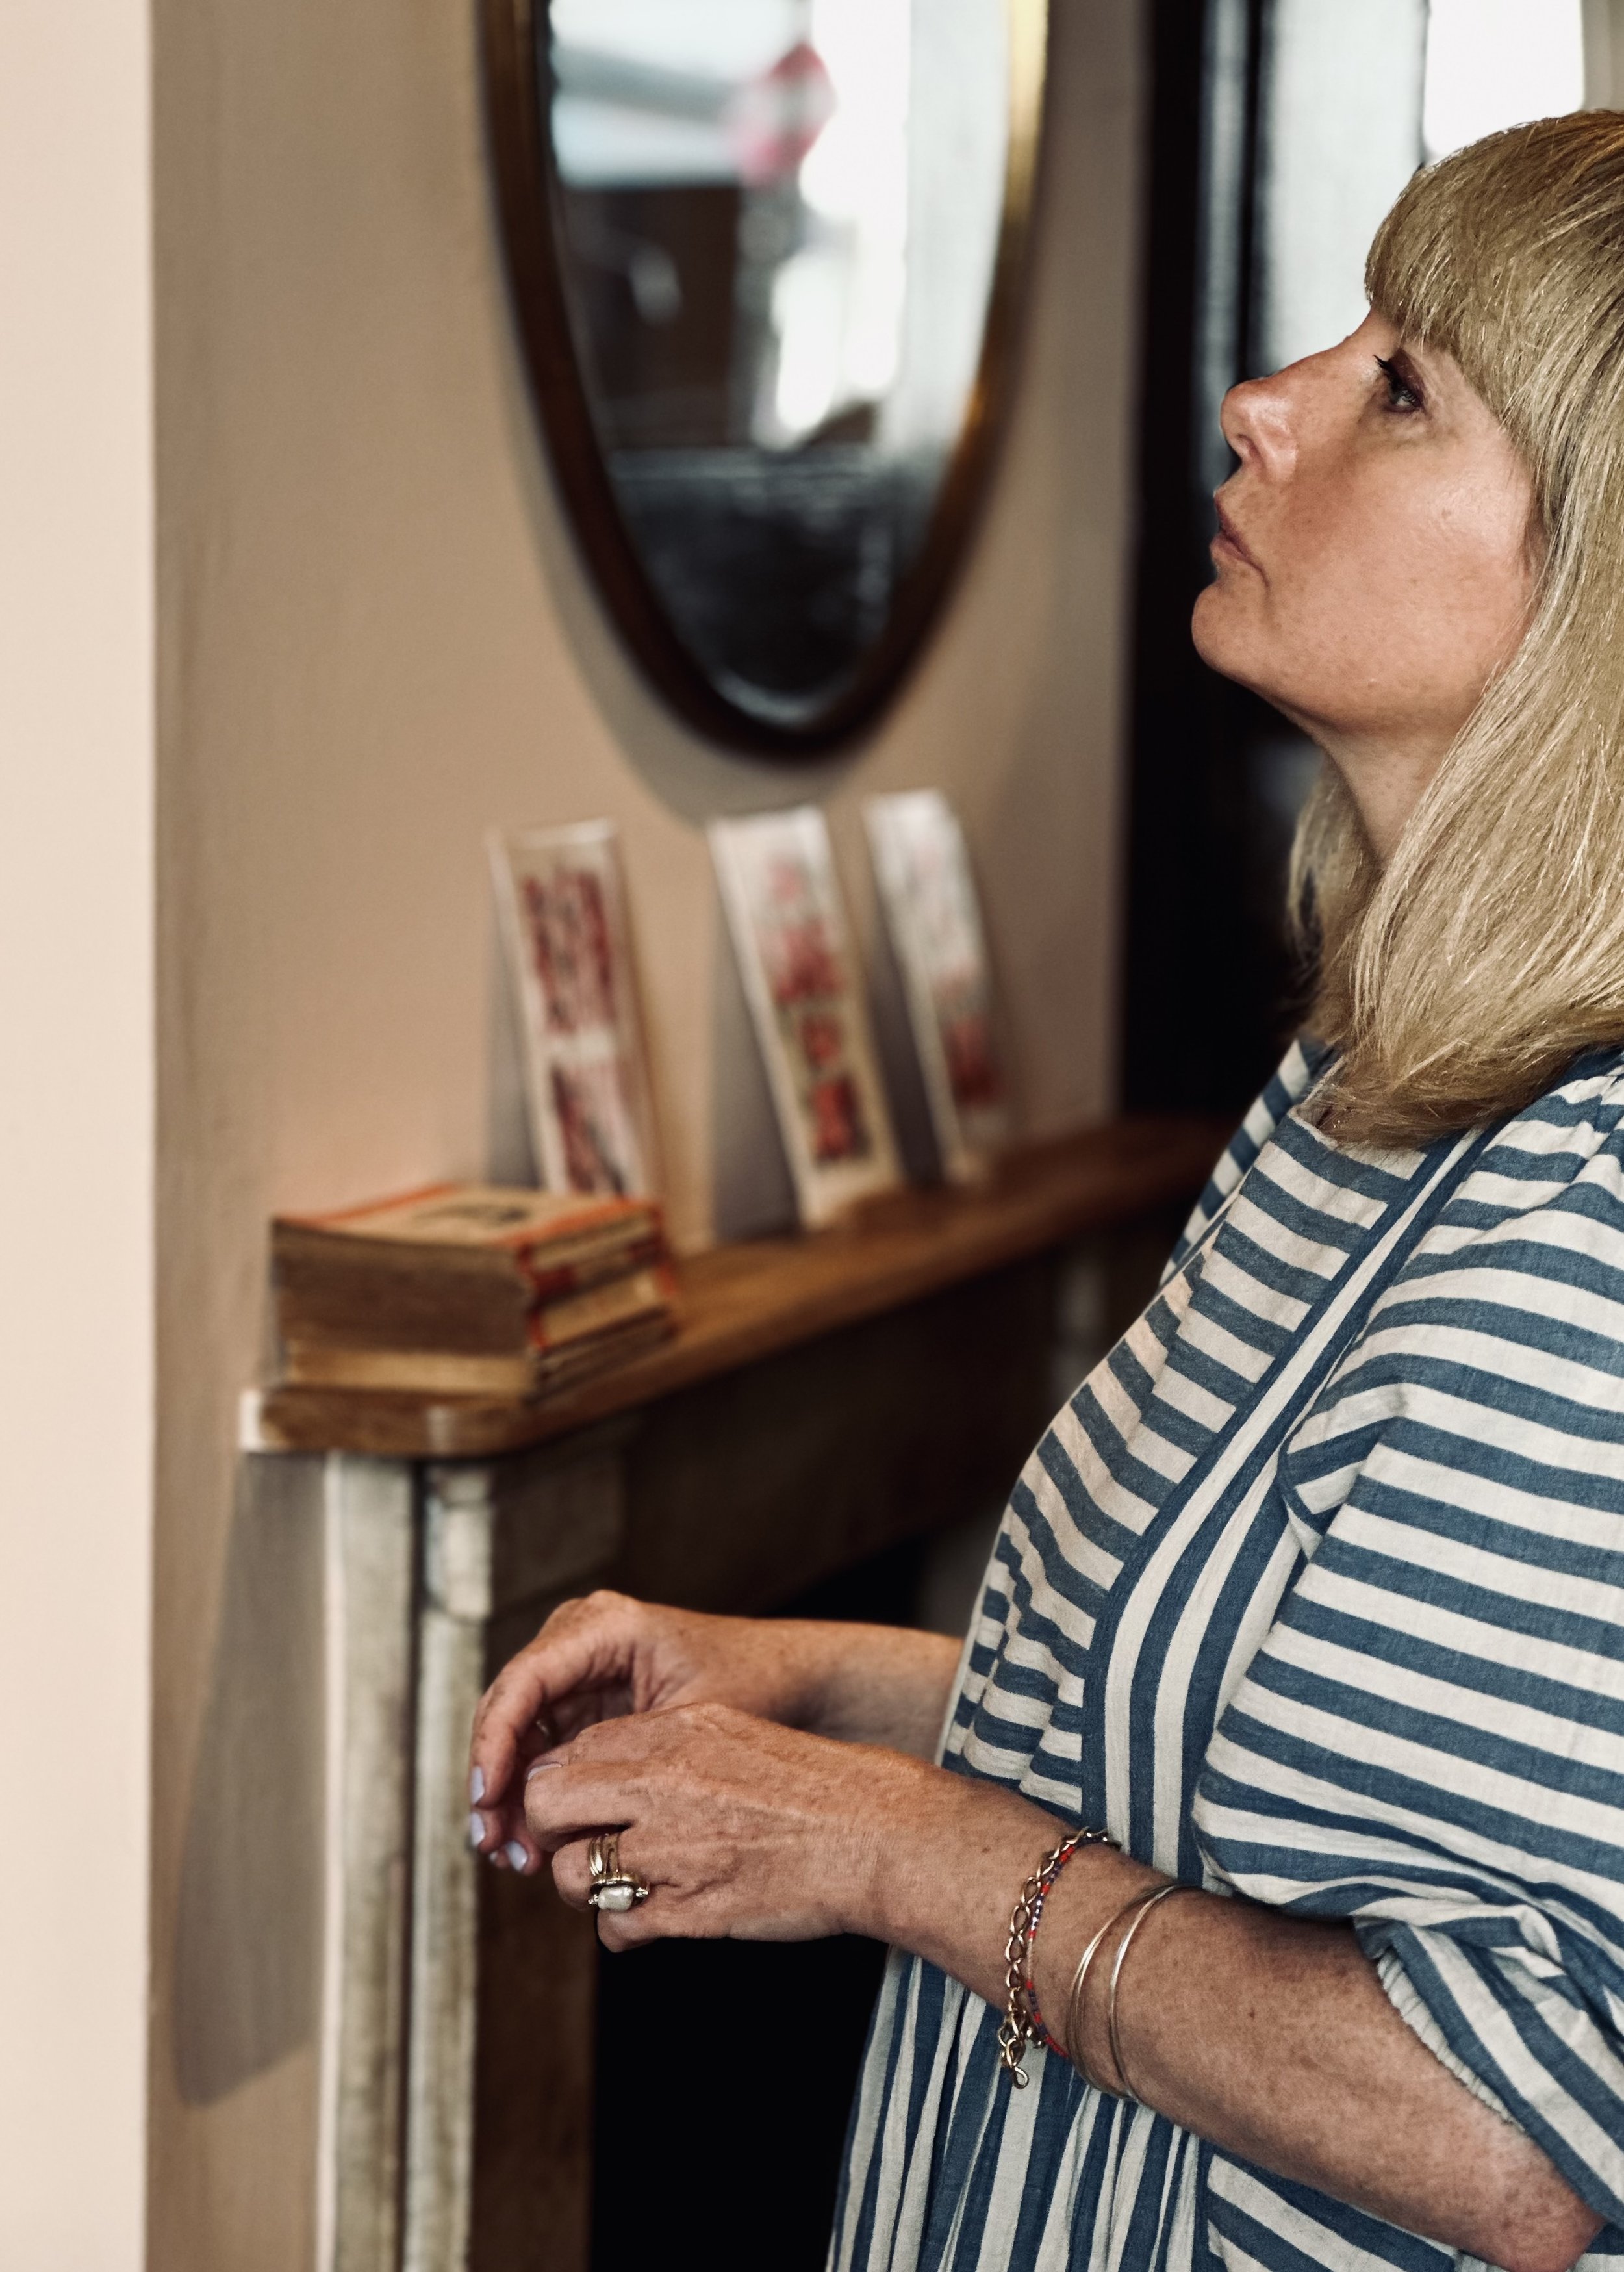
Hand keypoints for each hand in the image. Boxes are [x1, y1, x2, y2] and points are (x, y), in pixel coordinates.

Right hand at [467, 1591, 827, 1860]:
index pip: (525, 1681)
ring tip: (514, 1856)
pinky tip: (533, 1844)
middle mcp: (578, 1638)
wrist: (788, 1678)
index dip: (495, 1742)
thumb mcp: (693, 1723)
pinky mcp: (582, 1702)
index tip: (486, 1800)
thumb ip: (629, 1761)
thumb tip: (559, 1817)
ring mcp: (576, 1669)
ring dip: (508, 1795)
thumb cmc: (752, 1686)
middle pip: (507, 1708)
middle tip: (492, 1844)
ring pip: (515, 1734)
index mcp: (604, 1627)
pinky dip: (533, 1793)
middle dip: (495, 1780)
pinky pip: (539, 1747)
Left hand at [519, 1700, 933, 1945]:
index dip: (563, 1781)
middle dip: (551, 1830)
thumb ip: (663, 1744)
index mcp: (673, 1731)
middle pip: (547, 1803)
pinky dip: (624, 1930)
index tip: (577, 1802)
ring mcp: (670, 1850)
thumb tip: (600, 1765)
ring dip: (584, 1885)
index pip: (571, 1749)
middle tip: (577, 1843)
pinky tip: (652, 1919)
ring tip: (617, 1885)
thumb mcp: (730, 1730)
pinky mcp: (687, 1911)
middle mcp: (661, 1785)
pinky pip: (614, 1928)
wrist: (874, 1833)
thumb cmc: (809, 1783)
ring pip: (569, 1874)